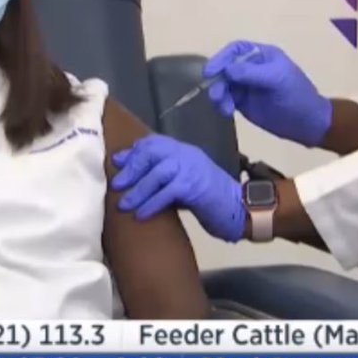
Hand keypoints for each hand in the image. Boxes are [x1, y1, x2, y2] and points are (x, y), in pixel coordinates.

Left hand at [112, 135, 245, 241]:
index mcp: (185, 152)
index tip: (116, 163)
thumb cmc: (211, 201)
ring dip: (138, 190)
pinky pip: (167, 192)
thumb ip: (164, 179)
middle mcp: (187, 155)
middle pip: (152, 153)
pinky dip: (152, 204)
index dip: (133, 152)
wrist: (241, 209)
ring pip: (157, 174)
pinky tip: (141, 215)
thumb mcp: (184, 184)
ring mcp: (192, 169)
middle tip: (116, 185)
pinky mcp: (196, 187)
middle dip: (132, 169)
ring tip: (123, 205)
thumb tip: (135, 182)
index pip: (154, 143)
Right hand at [205, 41, 331, 146]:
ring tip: (224, 108)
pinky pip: (225, 100)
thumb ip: (251, 73)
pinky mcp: (243, 103)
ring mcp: (246, 86)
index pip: (235, 50)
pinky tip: (227, 112)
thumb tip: (226, 69)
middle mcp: (251, 68)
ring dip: (218, 95)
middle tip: (215, 96)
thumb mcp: (277, 80)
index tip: (210, 72)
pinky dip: (222, 105)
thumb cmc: (297, 96)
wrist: (308, 124)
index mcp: (261, 56)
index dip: (221, 58)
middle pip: (225, 68)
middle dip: (217, 80)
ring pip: (222, 85)